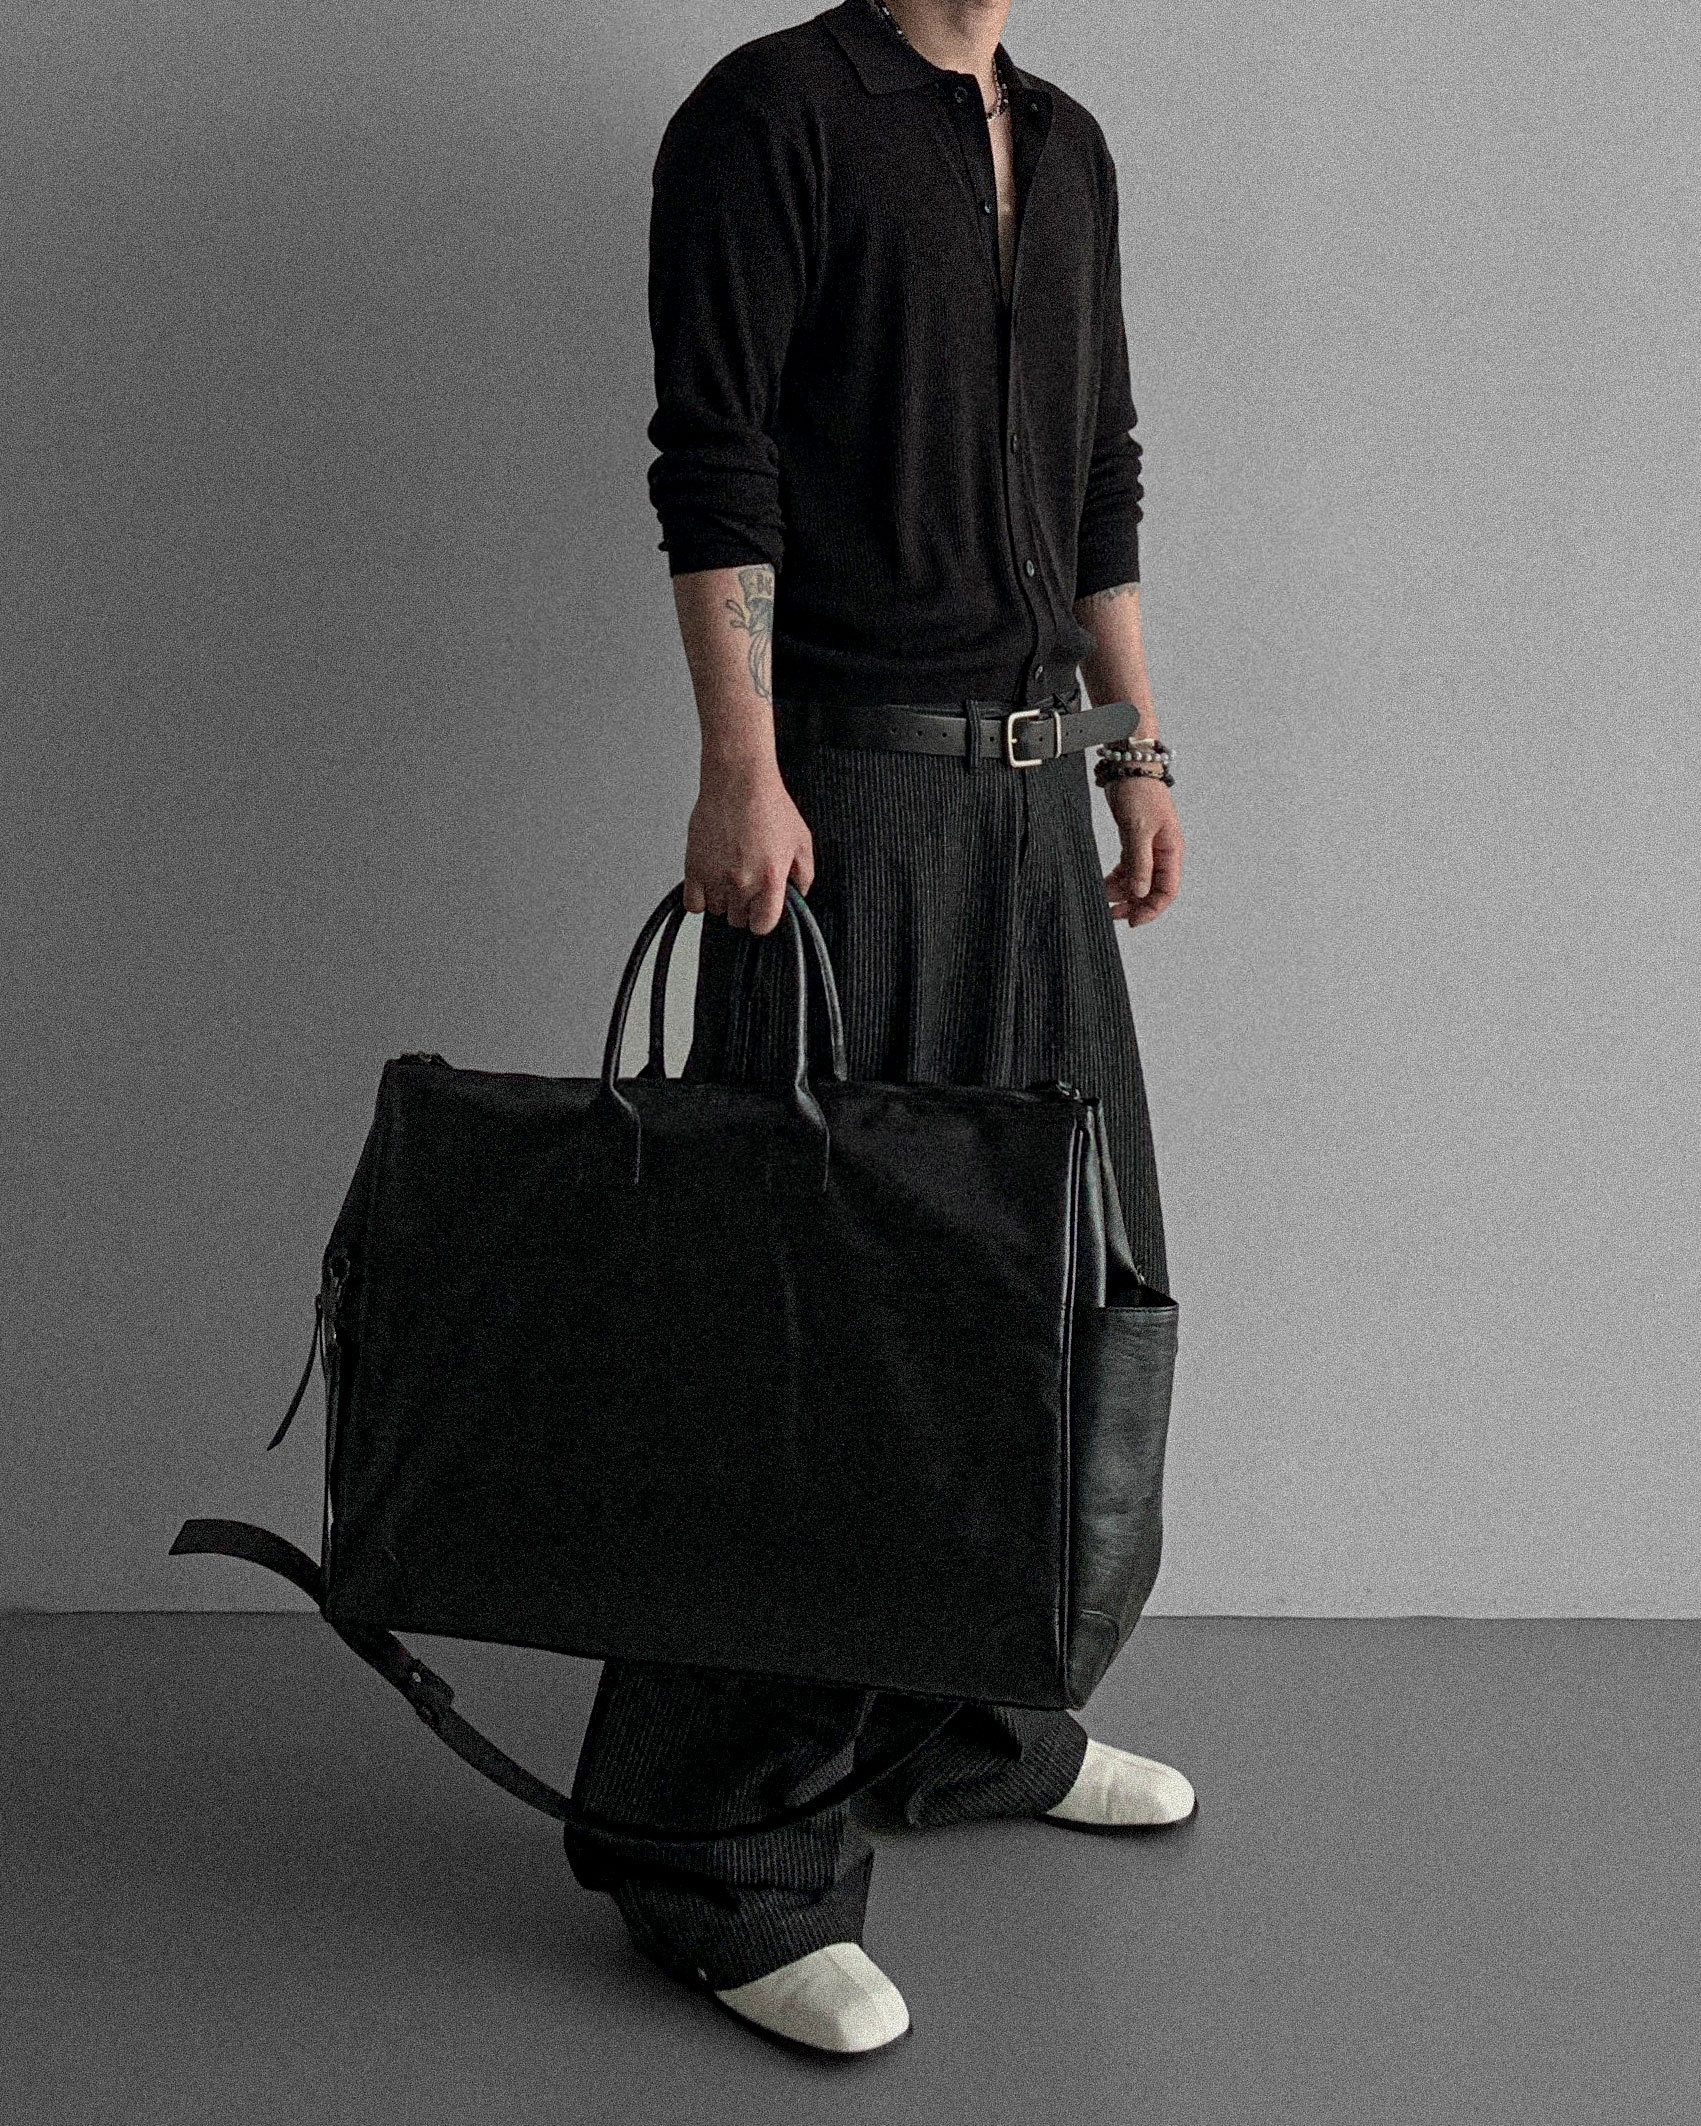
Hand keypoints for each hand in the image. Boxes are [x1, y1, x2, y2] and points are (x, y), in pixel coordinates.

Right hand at [683, 757, 814, 934]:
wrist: (738, 781)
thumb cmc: (769, 805)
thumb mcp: (801, 840)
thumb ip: (804, 874)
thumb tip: (799, 894)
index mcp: (770, 879)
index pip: (762, 925)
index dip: (762, 920)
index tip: (761, 911)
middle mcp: (742, 881)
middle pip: (738, 919)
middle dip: (744, 907)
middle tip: (747, 885)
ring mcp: (715, 876)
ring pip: (717, 910)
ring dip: (723, 899)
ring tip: (729, 877)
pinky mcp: (694, 867)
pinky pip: (693, 904)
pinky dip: (700, 898)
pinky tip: (710, 883)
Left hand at [1102, 775, 1181, 926]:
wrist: (1129, 765)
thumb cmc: (1139, 792)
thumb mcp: (1138, 829)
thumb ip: (1139, 862)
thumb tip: (1141, 891)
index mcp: (1170, 850)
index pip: (1167, 890)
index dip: (1152, 909)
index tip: (1132, 921)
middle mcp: (1162, 852)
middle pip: (1152, 888)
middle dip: (1135, 904)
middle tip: (1113, 915)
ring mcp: (1148, 846)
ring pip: (1138, 879)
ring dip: (1122, 892)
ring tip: (1102, 899)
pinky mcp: (1133, 840)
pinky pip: (1127, 867)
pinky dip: (1116, 878)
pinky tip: (1103, 885)